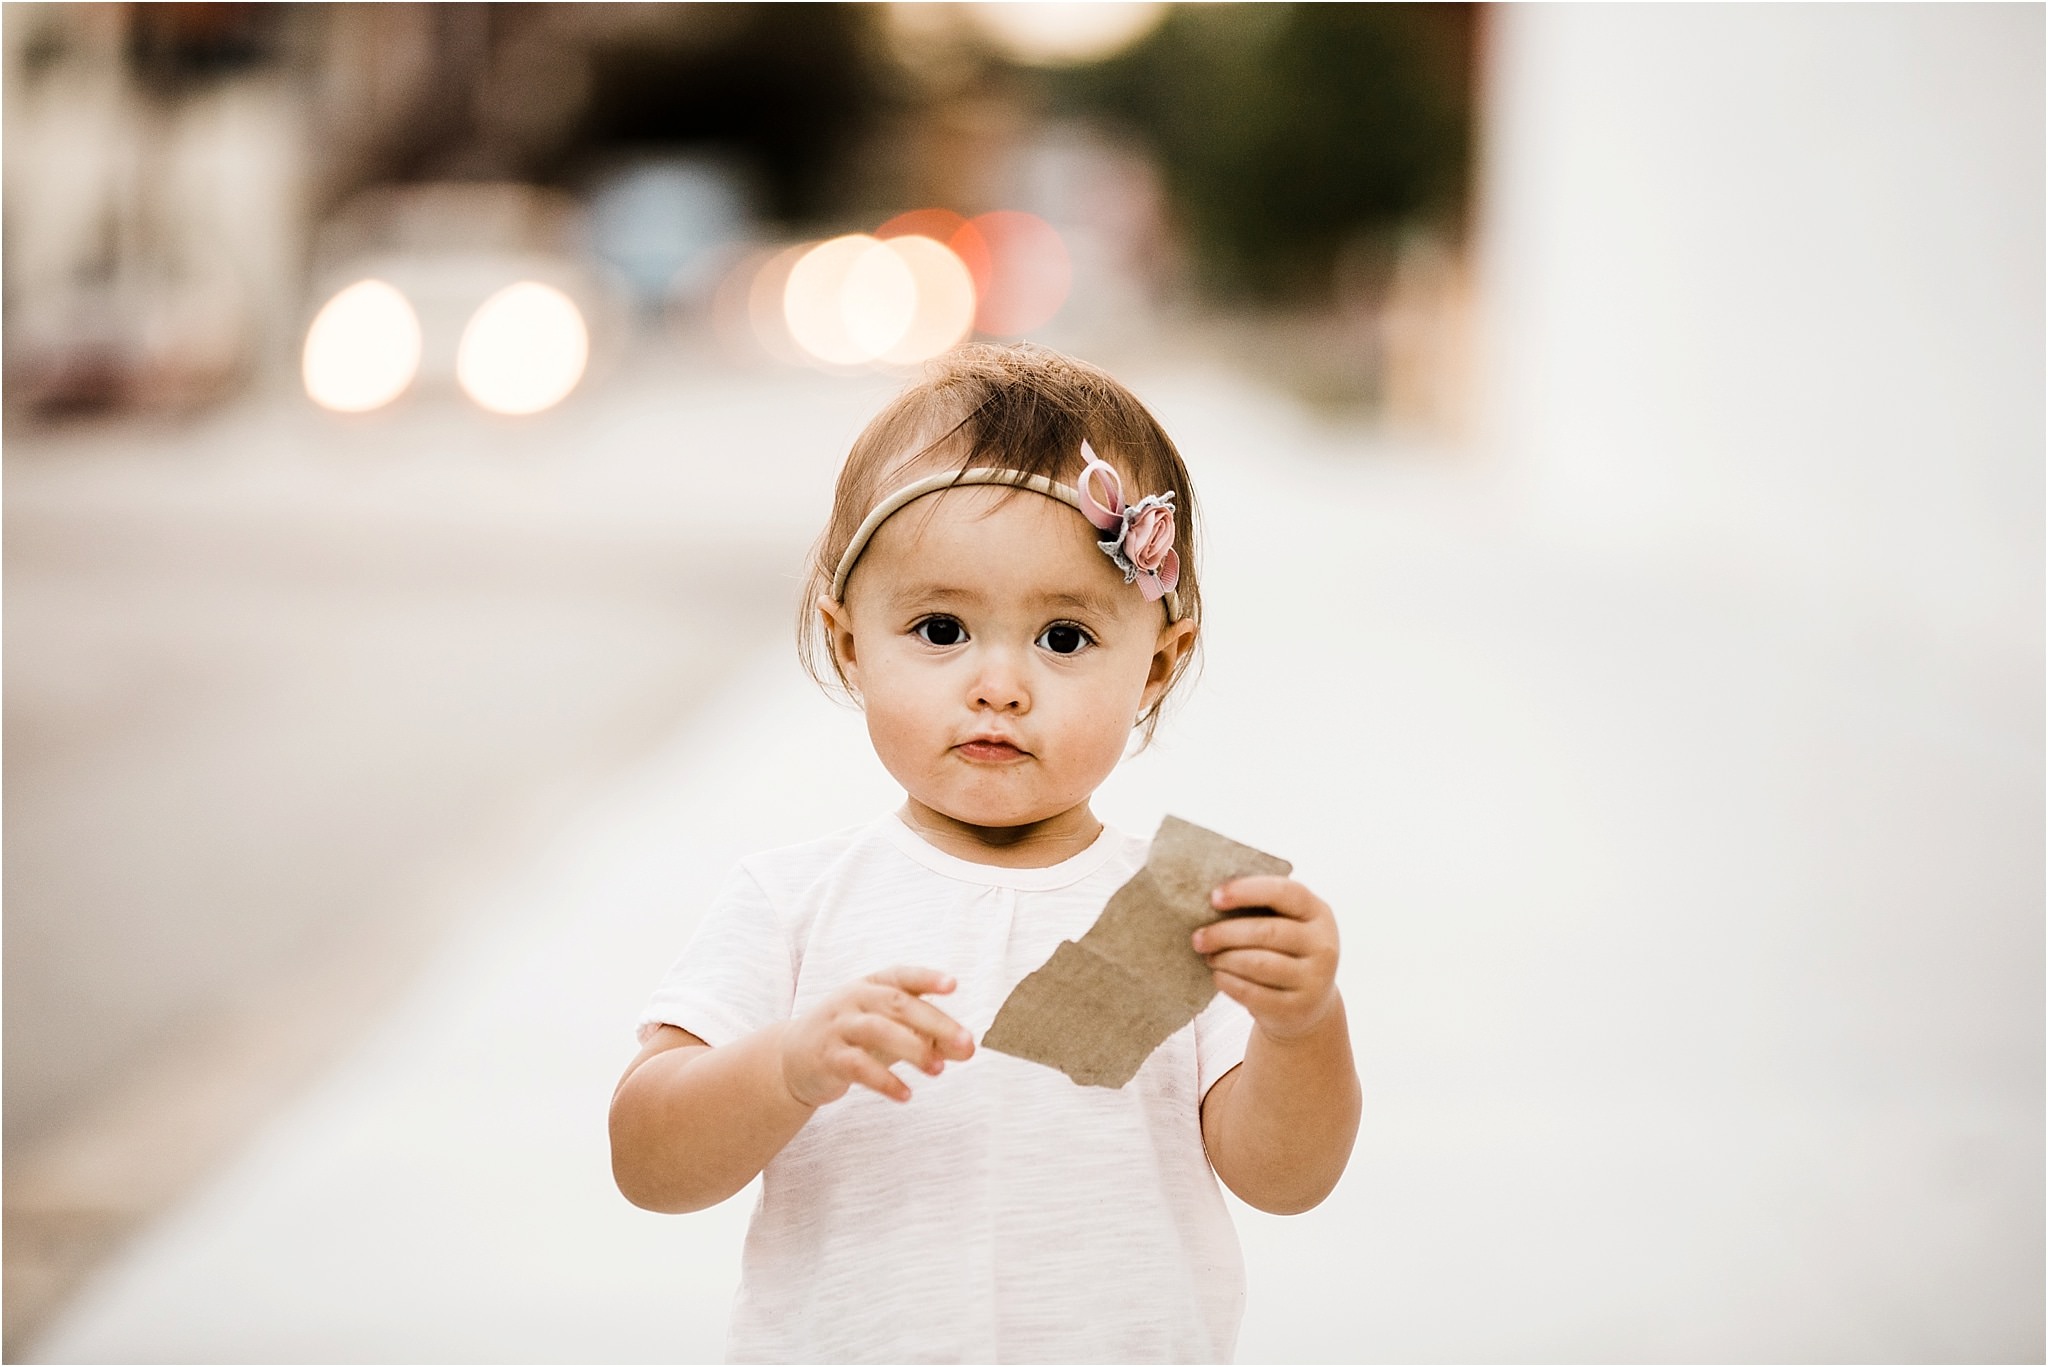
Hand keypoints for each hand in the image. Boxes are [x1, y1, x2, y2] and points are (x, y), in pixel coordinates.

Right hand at [779, 966, 975, 1106]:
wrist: (791, 1059)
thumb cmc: (853, 1038)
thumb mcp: (888, 1029)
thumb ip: (927, 1035)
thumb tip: (968, 1049)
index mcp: (871, 985)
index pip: (901, 976)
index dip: (927, 978)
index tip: (953, 985)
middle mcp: (853, 999)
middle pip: (896, 1003)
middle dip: (935, 1023)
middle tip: (966, 1044)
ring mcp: (838, 1027)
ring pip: (877, 1030)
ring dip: (913, 1049)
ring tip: (938, 1071)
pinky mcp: (827, 1058)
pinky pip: (858, 1067)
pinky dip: (884, 1081)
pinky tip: (906, 1095)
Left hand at [1191, 877, 1340, 1040]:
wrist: (1308, 1005)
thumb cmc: (1285, 952)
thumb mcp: (1288, 925)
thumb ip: (1261, 908)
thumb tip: (1213, 899)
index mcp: (1319, 913)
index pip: (1285, 892)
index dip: (1247, 891)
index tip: (1214, 898)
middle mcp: (1323, 945)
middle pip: (1267, 932)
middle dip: (1225, 933)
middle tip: (1198, 938)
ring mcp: (1315, 980)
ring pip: (1259, 964)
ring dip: (1225, 959)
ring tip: (1209, 957)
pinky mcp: (1297, 1009)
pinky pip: (1253, 993)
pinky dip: (1228, 982)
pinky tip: (1218, 976)